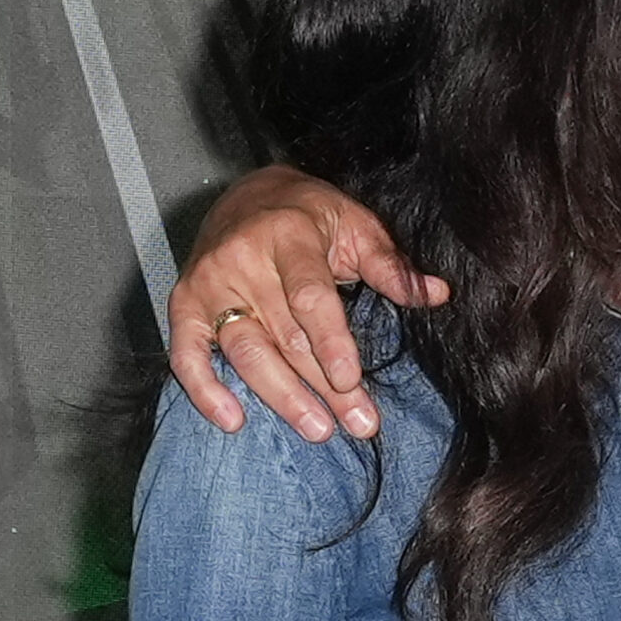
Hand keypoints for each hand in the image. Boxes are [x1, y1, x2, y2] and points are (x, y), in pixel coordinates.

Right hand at [167, 166, 446, 440]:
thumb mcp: (356, 224)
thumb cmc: (310, 213)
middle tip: (359, 423)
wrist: (246, 192)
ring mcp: (208, 284)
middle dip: (324, 386)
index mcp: (289, 235)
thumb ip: (390, 265)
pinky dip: (204, 389)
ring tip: (318, 429)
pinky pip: (185, 353)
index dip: (331, 341)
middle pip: (285, 335)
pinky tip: (233, 420)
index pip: (309, 296)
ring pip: (245, 351)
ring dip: (281, 396)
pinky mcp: (183, 303)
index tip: (352, 381)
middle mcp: (243, 260)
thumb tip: (437, 295)